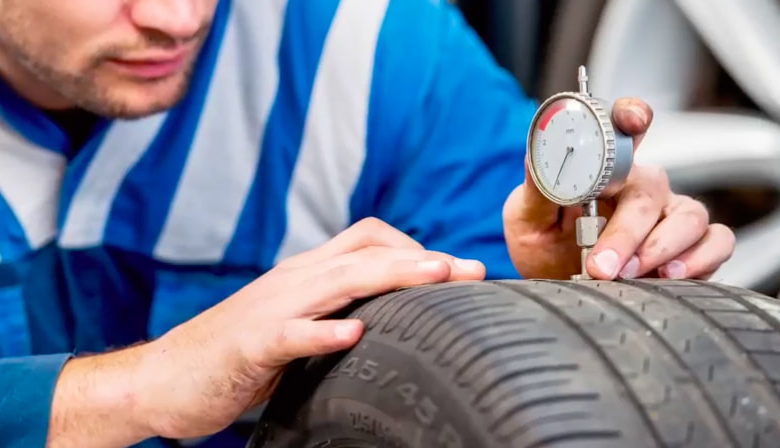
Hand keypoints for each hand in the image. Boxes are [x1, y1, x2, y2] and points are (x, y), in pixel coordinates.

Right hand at [48, 219, 484, 446]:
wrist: (165, 377)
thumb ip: (335, 312)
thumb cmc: (238, 354)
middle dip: (422, 258)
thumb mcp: (295, 324)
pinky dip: (321, 332)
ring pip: (337, 282)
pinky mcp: (250, 345)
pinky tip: (351, 336)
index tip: (456, 270)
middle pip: (365, 253)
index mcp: (307, 275)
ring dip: (389, 277)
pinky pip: (290, 333)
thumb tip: (388, 319)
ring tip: (435, 278)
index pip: (368, 240)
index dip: (415, 248)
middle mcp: (293, 281)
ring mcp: (271, 309)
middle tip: (470, 271)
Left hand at [503, 98, 734, 279]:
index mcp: (604, 169)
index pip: (624, 129)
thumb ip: (538, 187)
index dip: (632, 117)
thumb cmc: (539, 242)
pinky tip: (668, 275)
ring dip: (661, 247)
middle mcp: (640, 187)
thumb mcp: (526, 216)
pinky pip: (716, 243)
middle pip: (651, 191)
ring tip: (630, 274)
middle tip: (600, 266)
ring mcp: (667, 216)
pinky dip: (701, 260)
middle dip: (627, 232)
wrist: (548, 281)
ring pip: (690, 217)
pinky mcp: (688, 248)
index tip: (630, 123)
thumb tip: (538, 155)